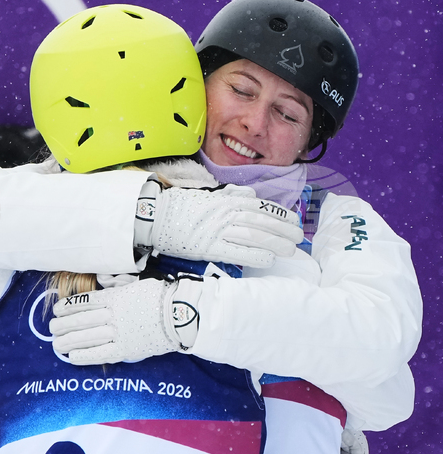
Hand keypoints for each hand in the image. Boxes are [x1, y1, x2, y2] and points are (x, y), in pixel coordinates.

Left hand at [50, 277, 202, 364]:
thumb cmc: (159, 296)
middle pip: (81, 320)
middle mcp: (113, 315)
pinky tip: (72, 357)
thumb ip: (116, 283)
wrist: (179, 315)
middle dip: (63, 324)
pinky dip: (85, 356)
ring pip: (87, 337)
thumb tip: (101, 279)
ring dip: (69, 341)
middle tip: (51, 328)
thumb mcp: (136, 283)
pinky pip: (101, 354)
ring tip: (56, 344)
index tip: (57, 310)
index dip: (68, 306)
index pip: (85, 302)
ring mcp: (119, 333)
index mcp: (114, 298)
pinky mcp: (126, 350)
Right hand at [144, 184, 303, 267]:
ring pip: (256, 236)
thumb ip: (231, 193)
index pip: (262, 207)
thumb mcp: (208, 194)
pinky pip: (238, 252)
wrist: (155, 215)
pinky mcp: (209, 248)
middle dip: (285, 231)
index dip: (282, 215)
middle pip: (263, 222)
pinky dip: (256, 255)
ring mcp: (218, 231)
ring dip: (276, 243)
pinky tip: (268, 259)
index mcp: (227, 200)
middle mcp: (227, 214)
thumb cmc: (181, 206)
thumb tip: (251, 194)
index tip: (294, 222)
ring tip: (290, 250)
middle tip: (298, 239)